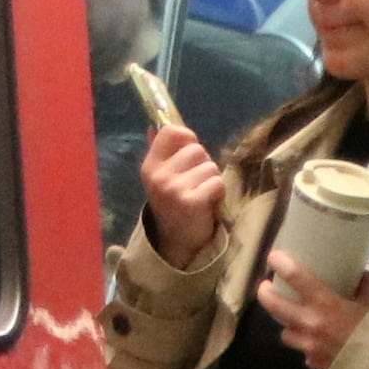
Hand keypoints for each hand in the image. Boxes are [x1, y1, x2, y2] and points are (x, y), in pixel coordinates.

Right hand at [139, 121, 226, 264]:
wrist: (178, 241)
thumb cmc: (175, 203)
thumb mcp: (162, 177)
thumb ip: (161, 151)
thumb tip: (155, 126)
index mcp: (150, 166)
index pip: (171, 131)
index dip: (187, 138)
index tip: (190, 154)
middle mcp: (159, 176)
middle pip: (196, 149)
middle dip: (203, 164)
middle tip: (196, 183)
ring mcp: (174, 189)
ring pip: (210, 166)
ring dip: (212, 180)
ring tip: (202, 194)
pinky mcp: (191, 202)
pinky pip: (217, 182)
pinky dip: (218, 192)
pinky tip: (208, 203)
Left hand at [258, 256, 368, 368]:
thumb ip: (368, 288)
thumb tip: (363, 277)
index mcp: (325, 303)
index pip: (295, 276)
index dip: (280, 263)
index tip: (273, 256)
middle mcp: (310, 323)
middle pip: (274, 305)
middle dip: (265, 293)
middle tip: (265, 287)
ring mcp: (308, 346)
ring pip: (286, 332)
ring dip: (289, 325)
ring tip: (296, 321)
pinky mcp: (313, 364)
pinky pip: (304, 353)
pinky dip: (308, 348)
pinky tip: (319, 346)